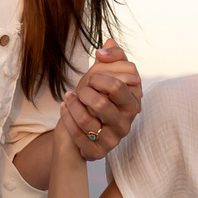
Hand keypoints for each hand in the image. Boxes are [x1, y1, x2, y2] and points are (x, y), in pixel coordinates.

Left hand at [60, 41, 142, 156]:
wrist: (82, 128)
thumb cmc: (95, 97)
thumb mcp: (104, 74)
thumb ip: (113, 56)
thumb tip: (106, 44)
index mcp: (133, 101)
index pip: (122, 82)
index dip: (101, 76)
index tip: (92, 76)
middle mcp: (127, 122)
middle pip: (103, 101)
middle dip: (85, 91)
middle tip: (80, 89)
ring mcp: (114, 139)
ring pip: (86, 118)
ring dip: (72, 104)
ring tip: (69, 97)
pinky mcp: (98, 152)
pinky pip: (78, 135)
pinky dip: (66, 118)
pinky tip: (64, 108)